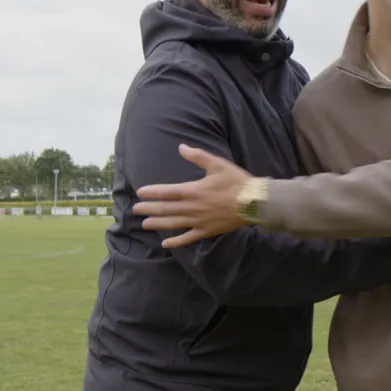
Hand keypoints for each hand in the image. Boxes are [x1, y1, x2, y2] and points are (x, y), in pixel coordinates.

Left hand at [133, 144, 252, 248]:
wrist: (254, 202)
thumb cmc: (236, 181)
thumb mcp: (217, 164)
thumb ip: (198, 156)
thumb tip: (181, 147)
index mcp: (194, 190)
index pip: (167, 192)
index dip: (152, 192)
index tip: (140, 193)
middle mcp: (193, 207)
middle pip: (166, 209)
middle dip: (150, 209)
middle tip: (136, 210)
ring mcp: (199, 221)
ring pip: (173, 224)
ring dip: (158, 224)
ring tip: (145, 224)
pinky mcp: (207, 231)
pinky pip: (188, 238)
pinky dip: (176, 241)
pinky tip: (165, 244)